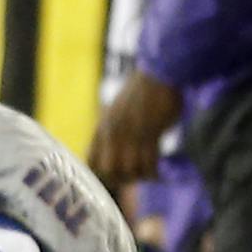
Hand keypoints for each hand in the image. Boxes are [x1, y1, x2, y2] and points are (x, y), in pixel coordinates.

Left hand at [88, 69, 182, 189]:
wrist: (159, 73)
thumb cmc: (143, 93)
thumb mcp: (120, 112)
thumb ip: (115, 131)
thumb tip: (117, 154)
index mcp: (102, 126)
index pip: (91, 160)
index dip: (100, 174)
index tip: (115, 177)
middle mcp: (113, 131)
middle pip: (109, 170)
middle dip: (121, 179)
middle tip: (134, 177)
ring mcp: (131, 132)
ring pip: (130, 169)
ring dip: (140, 176)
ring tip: (148, 174)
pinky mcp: (150, 132)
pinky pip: (149, 163)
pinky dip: (153, 172)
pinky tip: (158, 173)